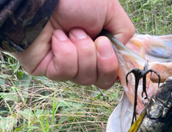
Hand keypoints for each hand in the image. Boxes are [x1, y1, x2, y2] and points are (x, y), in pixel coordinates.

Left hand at [14, 0, 133, 88]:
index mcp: (99, 46)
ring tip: (72, 31)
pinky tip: (57, 37)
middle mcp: (84, 59)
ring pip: (85, 78)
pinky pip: (65, 72)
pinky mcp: (48, 69)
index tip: (110, 47)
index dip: (115, 66)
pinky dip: (65, 52)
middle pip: (103, 81)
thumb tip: (120, 53)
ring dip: (83, 51)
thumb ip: (124, 32)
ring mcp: (65, 66)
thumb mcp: (110, 9)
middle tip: (97, 40)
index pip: (113, 72)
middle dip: (103, 61)